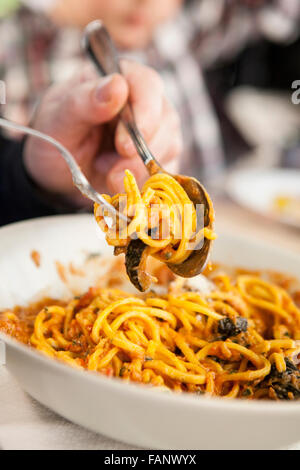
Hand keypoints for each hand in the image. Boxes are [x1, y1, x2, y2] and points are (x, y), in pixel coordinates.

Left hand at [24, 60, 181, 206]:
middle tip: (111, 173)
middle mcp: (143, 101)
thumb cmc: (55, 139)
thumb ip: (84, 101)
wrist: (57, 175)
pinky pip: (167, 171)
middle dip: (139, 153)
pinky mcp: (160, 158)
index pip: (147, 85)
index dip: (143, 115)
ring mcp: (156, 130)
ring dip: (139, 171)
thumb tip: (117, 85)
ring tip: (108, 178)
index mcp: (117, 79)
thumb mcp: (58, 121)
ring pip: (169, 147)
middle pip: (165, 119)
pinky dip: (145, 184)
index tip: (124, 147)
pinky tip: (122, 186)